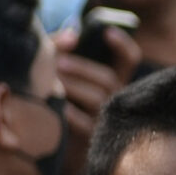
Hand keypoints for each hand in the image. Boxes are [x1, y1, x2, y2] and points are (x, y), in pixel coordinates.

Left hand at [52, 23, 141, 174]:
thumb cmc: (52, 97)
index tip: (107, 32)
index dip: (123, 45)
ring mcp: (106, 120)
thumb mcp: (58, 69)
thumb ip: (62, 48)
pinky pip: (82, 122)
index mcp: (110, 80)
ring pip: (97, 98)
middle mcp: (115, 100)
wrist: (46, 142)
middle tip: (57, 61)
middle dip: (82, 68)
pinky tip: (54, 105)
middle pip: (109, 79)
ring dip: (72, 86)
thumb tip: (72, 35)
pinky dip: (67, 110)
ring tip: (49, 80)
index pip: (129, 59)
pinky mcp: (92, 140)